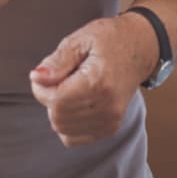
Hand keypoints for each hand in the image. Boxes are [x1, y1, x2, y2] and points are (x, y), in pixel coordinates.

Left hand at [29, 15, 155, 146]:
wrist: (141, 48)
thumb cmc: (110, 39)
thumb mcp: (81, 40)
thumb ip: (58, 61)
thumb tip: (36, 77)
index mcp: (99, 82)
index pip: (56, 100)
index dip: (41, 88)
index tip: (44, 74)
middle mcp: (107, 106)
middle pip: (57, 117)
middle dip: (49, 98)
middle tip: (59, 77)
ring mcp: (111, 120)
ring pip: (62, 129)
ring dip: (58, 110)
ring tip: (71, 88)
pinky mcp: (110, 128)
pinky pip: (73, 138)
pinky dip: (67, 123)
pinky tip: (75, 102)